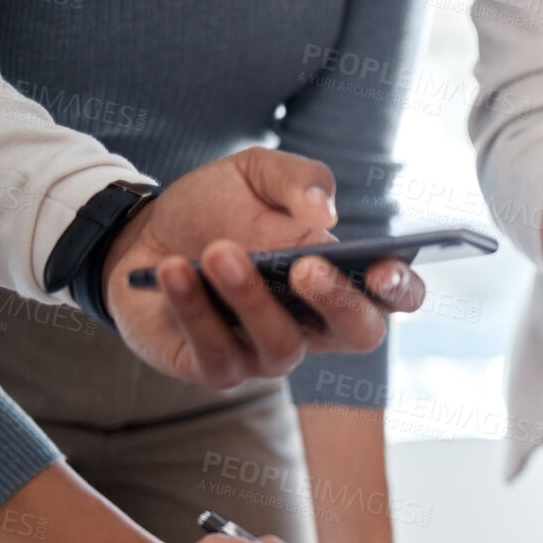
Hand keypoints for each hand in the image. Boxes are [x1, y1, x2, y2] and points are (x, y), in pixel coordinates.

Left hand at [103, 147, 426, 389]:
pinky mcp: (217, 369)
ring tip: (218, 251)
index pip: (396, 297)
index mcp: (343, 278)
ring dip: (250, 298)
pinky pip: (217, 353)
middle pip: (357, 333)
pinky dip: (195, 309)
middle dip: (336, 301)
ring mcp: (269, 353)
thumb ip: (298, 179)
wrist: (140, 235)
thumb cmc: (214, 209)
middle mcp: (317, 325)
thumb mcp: (255, 173)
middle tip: (304, 267)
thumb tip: (325, 213)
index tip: (382, 268)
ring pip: (281, 345)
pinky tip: (175, 270)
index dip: (401, 289)